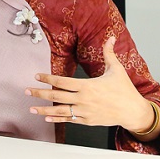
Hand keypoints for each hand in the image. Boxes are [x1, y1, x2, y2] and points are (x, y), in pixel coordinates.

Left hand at [26, 37, 153, 130]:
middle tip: (27, 91)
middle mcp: (83, 100)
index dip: (48, 78)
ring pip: (59, 111)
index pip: (62, 81)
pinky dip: (57, 119)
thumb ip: (109, 53)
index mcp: (87, 86)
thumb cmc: (125, 90)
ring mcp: (84, 112)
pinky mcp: (87, 121)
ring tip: (31, 108)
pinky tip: (48, 118)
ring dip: (44, 110)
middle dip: (39, 93)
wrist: (133, 111)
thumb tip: (110, 37)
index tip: (37, 76)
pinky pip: (69, 120)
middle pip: (56, 96)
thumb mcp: (116, 69)